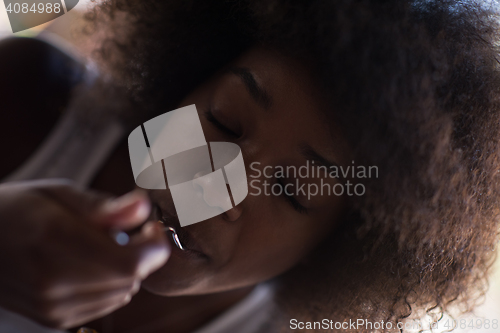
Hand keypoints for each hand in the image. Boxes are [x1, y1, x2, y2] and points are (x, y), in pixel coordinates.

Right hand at [0, 180, 169, 328]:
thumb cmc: (19, 210)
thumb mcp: (60, 194)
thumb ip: (103, 206)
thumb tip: (143, 206)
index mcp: (54, 240)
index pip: (130, 262)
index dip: (154, 246)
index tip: (152, 227)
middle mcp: (51, 281)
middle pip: (130, 279)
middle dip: (142, 254)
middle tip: (130, 232)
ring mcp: (51, 305)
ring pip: (122, 293)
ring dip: (126, 270)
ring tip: (103, 246)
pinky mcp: (53, 318)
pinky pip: (106, 304)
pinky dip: (111, 284)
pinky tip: (92, 264)